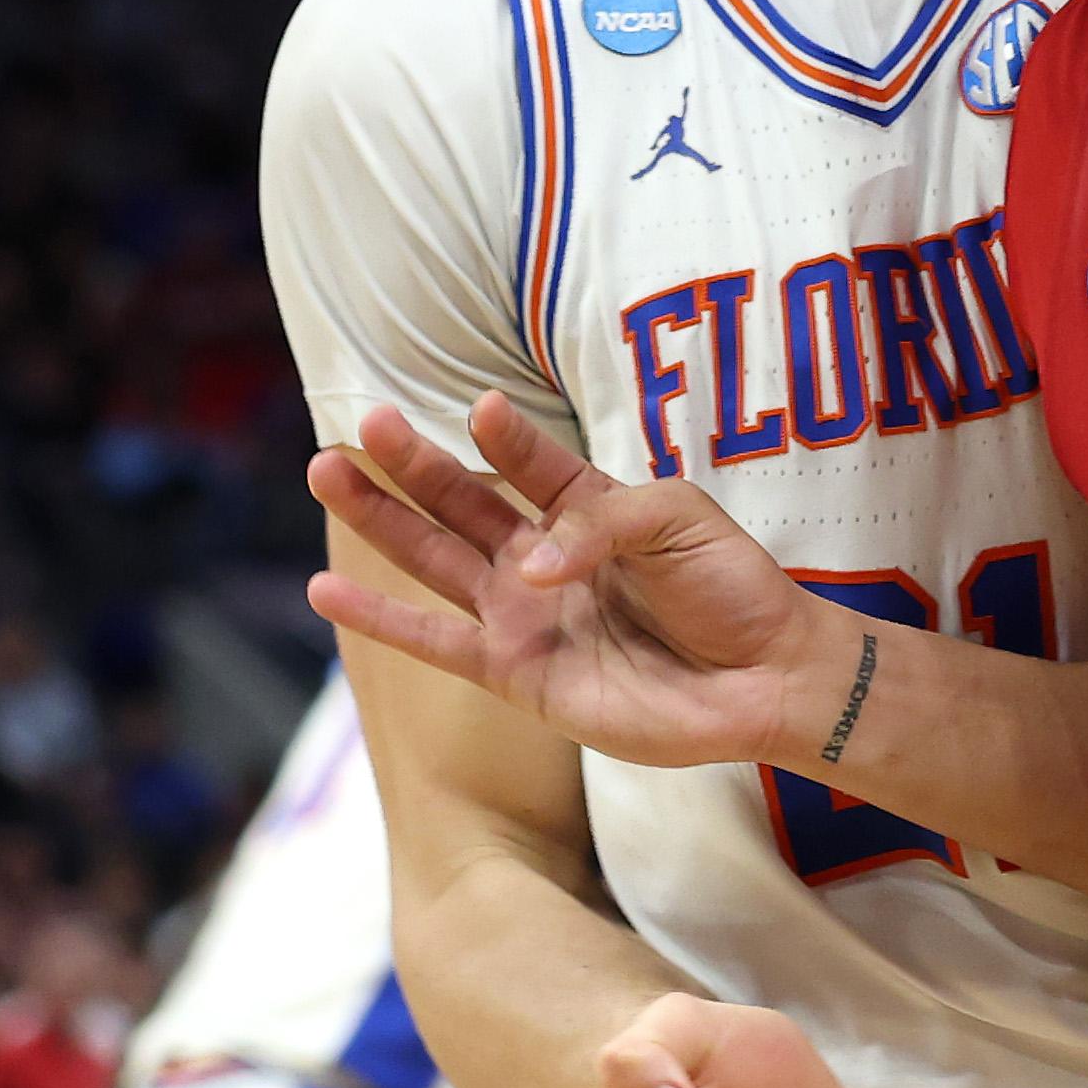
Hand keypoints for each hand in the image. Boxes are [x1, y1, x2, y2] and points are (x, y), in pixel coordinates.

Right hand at [308, 397, 851, 772]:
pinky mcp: (515, 670)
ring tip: (325, 471)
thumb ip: (598, 525)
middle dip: (411, 462)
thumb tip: (527, 567)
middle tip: (363, 421)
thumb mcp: (677, 520)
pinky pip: (435, 641)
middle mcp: (542, 556)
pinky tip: (324, 590)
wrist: (762, 678)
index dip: (505, 437)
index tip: (481, 408)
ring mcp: (523, 613)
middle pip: (460, 501)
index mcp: (587, 507)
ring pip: (434, 558)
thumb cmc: (731, 589)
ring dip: (380, 518)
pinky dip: (380, 619)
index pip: (530, 460)